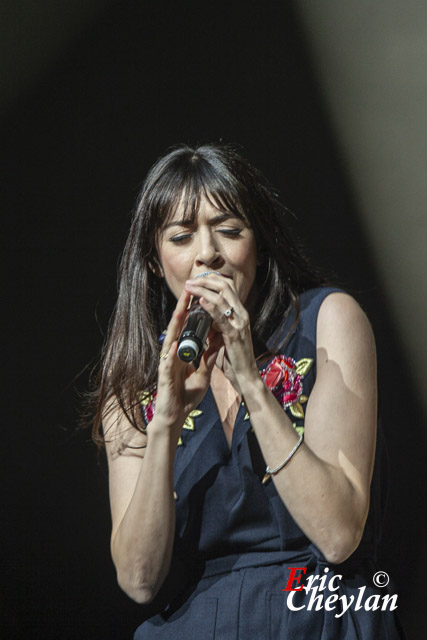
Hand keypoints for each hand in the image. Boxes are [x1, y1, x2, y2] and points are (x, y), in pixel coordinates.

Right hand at [153, 288, 221, 438]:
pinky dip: (172, 351)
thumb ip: (209, 358)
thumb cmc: (185, 396)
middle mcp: (173, 353)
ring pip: (171, 338)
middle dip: (184, 309)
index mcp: (182, 352)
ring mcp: (167, 362)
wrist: (174, 416)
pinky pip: (168, 360)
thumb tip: (219, 341)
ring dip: (176, 323)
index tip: (202, 296)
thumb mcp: (203, 374)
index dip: (194, 313)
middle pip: (179, 327)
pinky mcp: (163, 375)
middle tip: (191, 289)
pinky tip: (175, 341)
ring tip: (182, 306)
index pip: (188, 328)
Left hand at [184, 274, 259, 390]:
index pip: (228, 287)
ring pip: (222, 297)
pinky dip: (210, 306)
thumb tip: (204, 319)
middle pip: (225, 286)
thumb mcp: (224, 337)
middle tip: (190, 281)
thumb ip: (216, 327)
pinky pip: (221, 316)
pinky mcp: (234, 334)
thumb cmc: (234, 359)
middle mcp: (242, 315)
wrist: (245, 376)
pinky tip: (200, 301)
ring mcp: (239, 323)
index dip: (212, 279)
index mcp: (240, 314)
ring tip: (190, 287)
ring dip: (203, 290)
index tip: (196, 280)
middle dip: (205, 280)